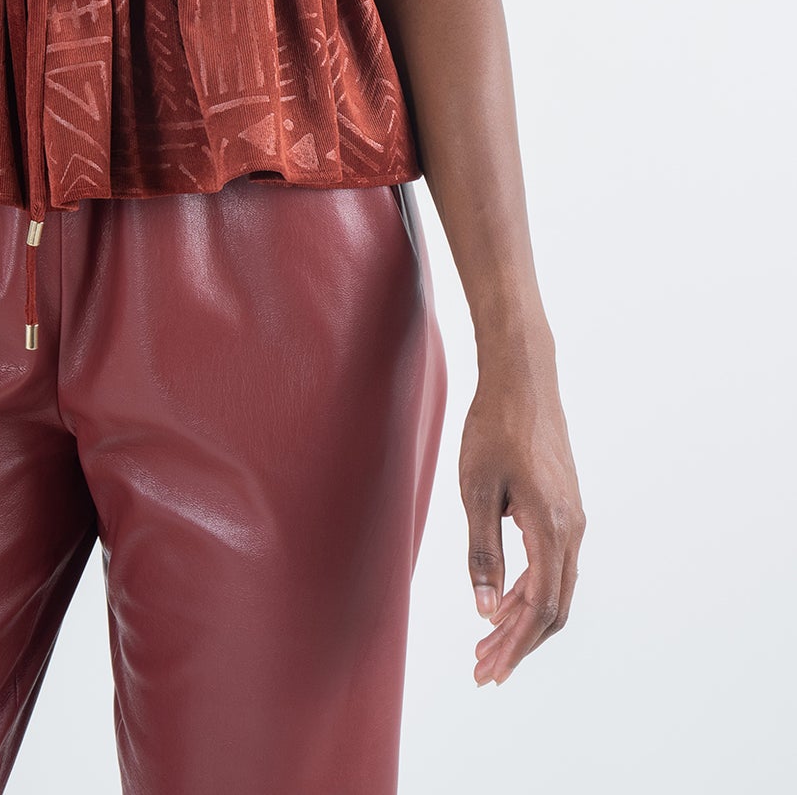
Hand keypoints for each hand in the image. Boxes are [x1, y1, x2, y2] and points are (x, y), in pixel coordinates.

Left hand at [459, 350, 584, 685]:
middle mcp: (572, 529)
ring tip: (485, 642)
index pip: (539, 607)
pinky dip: (529, 590)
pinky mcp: (566, 507)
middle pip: (552, 607)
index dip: (515, 645)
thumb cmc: (494, 427)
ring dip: (522, 619)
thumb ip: (482, 551)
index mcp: (552, 527)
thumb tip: (485, 610)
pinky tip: (502, 599)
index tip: (489, 671)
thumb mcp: (477, 488)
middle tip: (482, 669)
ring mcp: (573, 518)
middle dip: (518, 643)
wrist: (523, 378)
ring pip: (554, 587)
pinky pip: (553, 564)